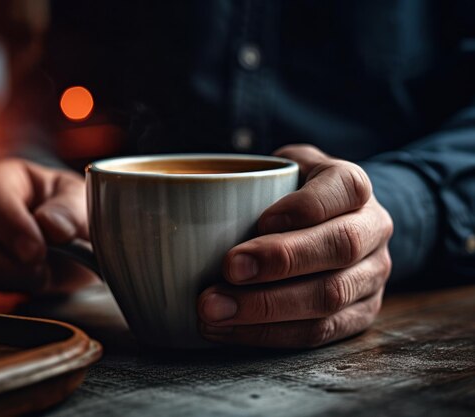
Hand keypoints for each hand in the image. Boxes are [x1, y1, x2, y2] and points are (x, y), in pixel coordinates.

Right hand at [0, 158, 93, 292]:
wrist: (67, 243)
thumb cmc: (68, 214)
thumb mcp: (81, 203)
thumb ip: (72, 211)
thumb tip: (52, 225)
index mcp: (2, 177)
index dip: (13, 226)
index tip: (37, 252)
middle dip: (10, 262)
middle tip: (42, 267)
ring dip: (7, 277)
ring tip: (38, 270)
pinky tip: (22, 277)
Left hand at [198, 145, 392, 347]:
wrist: (330, 226)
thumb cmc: (289, 196)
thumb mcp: (278, 169)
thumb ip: (253, 175)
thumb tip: (198, 197)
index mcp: (353, 186)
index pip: (344, 188)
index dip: (304, 206)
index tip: (261, 220)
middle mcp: (372, 229)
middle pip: (339, 247)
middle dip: (281, 260)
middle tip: (228, 269)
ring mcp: (372, 275)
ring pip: (329, 297)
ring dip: (267, 308)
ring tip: (214, 310)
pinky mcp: (360, 315)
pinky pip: (319, 332)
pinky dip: (270, 334)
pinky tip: (229, 329)